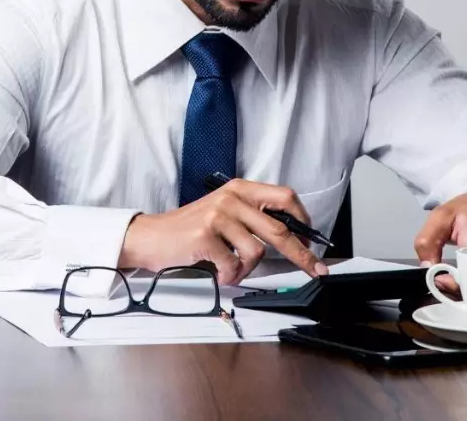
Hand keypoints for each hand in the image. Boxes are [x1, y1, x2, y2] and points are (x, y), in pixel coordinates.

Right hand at [117, 178, 328, 286]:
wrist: (151, 237)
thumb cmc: (189, 229)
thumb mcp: (224, 213)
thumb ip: (252, 218)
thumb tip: (290, 238)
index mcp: (239, 189)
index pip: (285, 198)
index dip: (303, 221)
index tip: (313, 241)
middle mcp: (231, 198)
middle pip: (279, 229)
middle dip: (301, 255)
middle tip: (315, 269)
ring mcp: (218, 216)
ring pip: (256, 252)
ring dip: (247, 270)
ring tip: (232, 270)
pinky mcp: (205, 236)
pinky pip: (234, 265)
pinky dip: (230, 276)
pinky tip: (219, 273)